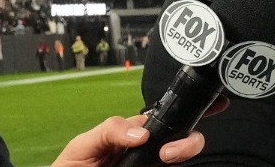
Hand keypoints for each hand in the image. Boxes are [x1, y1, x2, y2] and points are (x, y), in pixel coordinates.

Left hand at [51, 115, 204, 166]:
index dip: (183, 113)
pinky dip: (179, 164)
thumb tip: (142, 133)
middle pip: (184, 137)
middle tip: (169, 153)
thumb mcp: (84, 144)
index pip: (164, 117)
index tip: (190, 118)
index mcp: (134, 133)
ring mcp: (152, 165)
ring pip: (183, 156)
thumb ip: (110, 130)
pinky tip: (167, 165)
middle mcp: (148, 149)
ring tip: (167, 159)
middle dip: (189, 140)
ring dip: (186, 150)